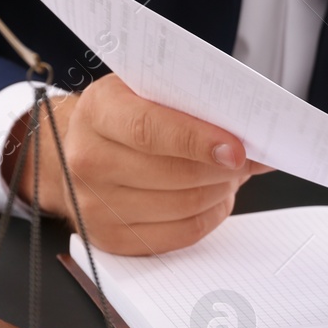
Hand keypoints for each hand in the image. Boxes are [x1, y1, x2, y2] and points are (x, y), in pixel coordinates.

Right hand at [5, 74, 265, 254]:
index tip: (236, 149)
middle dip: (222, 168)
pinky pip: (179, 234)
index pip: (150, 130)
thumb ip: (190, 103)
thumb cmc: (123, 115)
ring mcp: (95, 204)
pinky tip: (215, 197)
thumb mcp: (146, 90)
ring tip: (229, 174)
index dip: (198, 141)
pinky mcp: (110, 238)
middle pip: (173, 174)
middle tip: (246, 158)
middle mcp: (88, 159)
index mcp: (97, 111)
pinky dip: (210, 215)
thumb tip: (251, 129)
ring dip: (220, 190)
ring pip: (182, 206)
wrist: (76, 149)